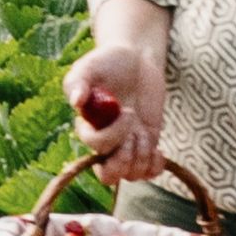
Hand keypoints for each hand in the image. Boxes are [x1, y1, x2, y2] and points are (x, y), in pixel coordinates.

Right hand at [64, 26, 171, 186]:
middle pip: (108, 176)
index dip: (113, 135)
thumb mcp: (90, 66)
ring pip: (130, 175)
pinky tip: (158, 151)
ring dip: (143, 158)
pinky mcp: (146, 145)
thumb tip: (76, 101)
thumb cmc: (108, 61)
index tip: (128, 111)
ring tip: (145, 134)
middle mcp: (105, 142)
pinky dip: (156, 167)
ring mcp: (126, 146)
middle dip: (125, 160)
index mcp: (87, 127)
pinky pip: (148, 172)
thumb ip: (79, 82)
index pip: (96, 147)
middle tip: (135, 136)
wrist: (134, 60)